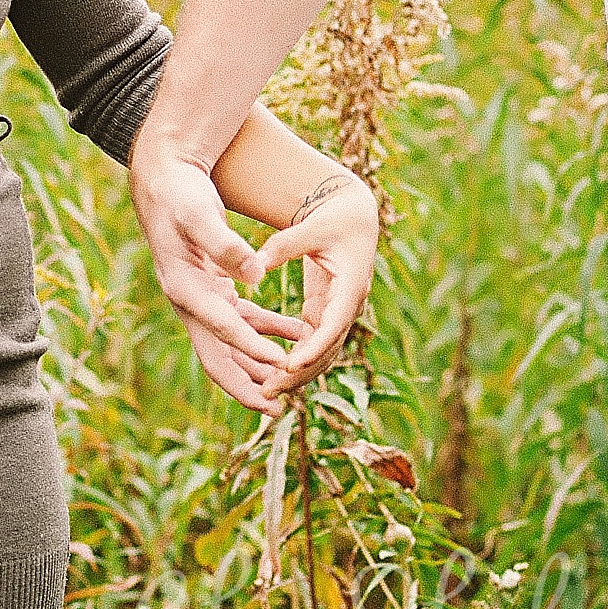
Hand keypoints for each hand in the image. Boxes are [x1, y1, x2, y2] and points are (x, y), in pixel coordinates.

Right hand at [130, 151, 313, 414]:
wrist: (163, 179)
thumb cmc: (180, 194)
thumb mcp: (199, 213)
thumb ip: (226, 245)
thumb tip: (256, 275)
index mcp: (185, 289)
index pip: (223, 329)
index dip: (253, 349)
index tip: (283, 365)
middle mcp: (191, 302)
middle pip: (219, 356)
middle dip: (247, 385)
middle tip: (278, 408)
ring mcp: (202, 299)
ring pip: (234, 345)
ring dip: (260, 364)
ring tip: (293, 383)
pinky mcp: (215, 289)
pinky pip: (244, 320)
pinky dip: (268, 331)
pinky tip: (297, 333)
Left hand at [246, 172, 380, 399]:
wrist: (353, 217)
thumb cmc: (333, 218)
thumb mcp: (309, 228)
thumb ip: (283, 246)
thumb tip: (254, 264)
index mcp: (351, 286)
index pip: (334, 324)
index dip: (314, 347)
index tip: (291, 365)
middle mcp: (349, 306)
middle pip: (328, 349)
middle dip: (300, 373)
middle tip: (269, 390)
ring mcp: (338, 312)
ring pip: (321, 353)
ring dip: (297, 374)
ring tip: (266, 391)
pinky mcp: (325, 312)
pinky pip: (312, 344)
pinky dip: (295, 360)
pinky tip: (272, 375)